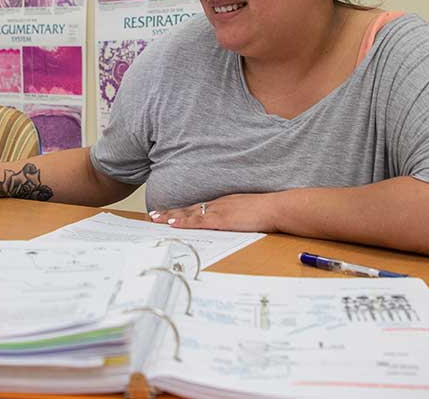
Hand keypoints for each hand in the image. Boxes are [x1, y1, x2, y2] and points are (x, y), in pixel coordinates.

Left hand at [147, 192, 280, 232]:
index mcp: (222, 204)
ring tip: (155, 218)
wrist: (276, 208)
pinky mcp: (222, 219)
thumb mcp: (246, 212)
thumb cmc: (265, 211)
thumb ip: (236, 217)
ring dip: (171, 216)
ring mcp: (218, 211)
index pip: (197, 208)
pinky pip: (199, 221)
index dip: (181, 211)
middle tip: (153, 215)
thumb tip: (231, 224)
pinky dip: (185, 222)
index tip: (167, 213)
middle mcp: (217, 205)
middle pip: (189, 209)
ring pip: (189, 213)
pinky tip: (173, 222)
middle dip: (170, 213)